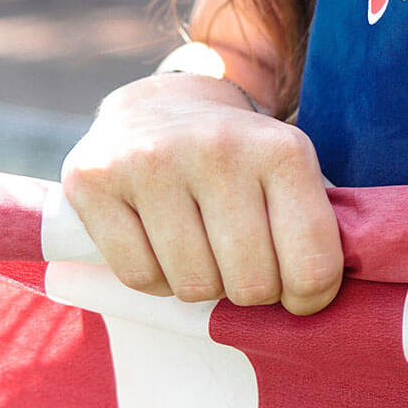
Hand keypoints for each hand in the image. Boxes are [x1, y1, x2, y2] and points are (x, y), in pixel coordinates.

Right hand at [60, 72, 341, 314]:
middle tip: (245, 268)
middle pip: (250, 284)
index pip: (312, 264)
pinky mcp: (95, 181)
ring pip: (193, 285)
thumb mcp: (291, 175)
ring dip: (203, 286)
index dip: (311, 298)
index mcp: (282, 151)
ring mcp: (152, 163)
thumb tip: (312, 303)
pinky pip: (139, 277)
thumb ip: (312, 232)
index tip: (300, 294)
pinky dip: (156, 280)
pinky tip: (163, 248)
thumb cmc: (241, 160)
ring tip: (203, 251)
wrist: (164, 104)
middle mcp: (219, 150)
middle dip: (252, 292)